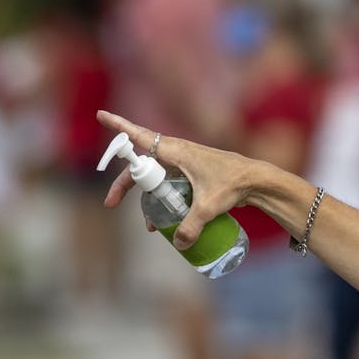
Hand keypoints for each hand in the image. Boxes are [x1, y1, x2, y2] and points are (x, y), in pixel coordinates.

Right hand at [97, 110, 258, 249]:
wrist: (257, 181)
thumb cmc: (233, 184)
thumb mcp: (209, 207)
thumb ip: (191, 226)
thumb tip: (179, 244)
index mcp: (176, 151)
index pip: (140, 137)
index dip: (119, 127)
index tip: (101, 114)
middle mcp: (176, 154)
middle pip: (142, 167)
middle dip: (125, 185)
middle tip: (111, 203)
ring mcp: (184, 164)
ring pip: (155, 179)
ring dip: (148, 199)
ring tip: (151, 226)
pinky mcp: (191, 174)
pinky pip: (169, 184)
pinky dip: (164, 200)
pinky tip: (168, 222)